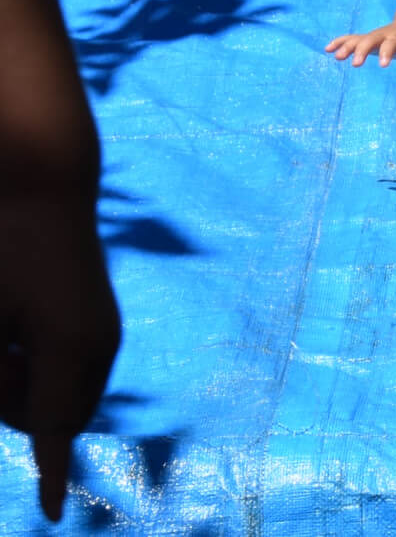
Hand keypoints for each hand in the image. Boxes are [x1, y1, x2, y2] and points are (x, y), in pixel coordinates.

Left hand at [0, 193, 119, 520]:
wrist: (43, 176)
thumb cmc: (3, 245)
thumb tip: (12, 415)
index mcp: (73, 351)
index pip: (55, 430)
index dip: (50, 474)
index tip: (52, 513)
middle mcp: (99, 345)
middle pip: (50, 414)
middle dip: (15, 407)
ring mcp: (101, 328)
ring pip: (59, 389)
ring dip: (23, 383)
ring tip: (4, 326)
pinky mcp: (94, 315)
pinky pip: (66, 363)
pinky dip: (36, 363)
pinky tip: (17, 322)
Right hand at [325, 16, 395, 71]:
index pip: (391, 45)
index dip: (387, 53)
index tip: (383, 65)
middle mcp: (383, 35)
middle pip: (370, 40)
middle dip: (362, 50)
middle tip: (354, 64)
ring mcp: (373, 36)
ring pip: (358, 38)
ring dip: (346, 46)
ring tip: (336, 57)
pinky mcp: (366, 38)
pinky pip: (351, 38)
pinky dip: (339, 41)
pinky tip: (327, 48)